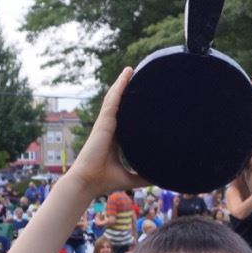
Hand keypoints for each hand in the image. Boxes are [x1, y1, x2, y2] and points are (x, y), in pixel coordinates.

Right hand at [69, 68, 144, 196]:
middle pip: (119, 104)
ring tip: (130, 70)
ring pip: (114, 98)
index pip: (125, 118)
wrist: (89, 182)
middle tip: (137, 76)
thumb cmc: (105, 180)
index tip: (142, 98)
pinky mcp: (103, 122)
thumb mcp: (131, 177)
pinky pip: (112, 100)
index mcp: (115, 138)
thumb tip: (162, 177)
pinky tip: (126, 75)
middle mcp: (110, 128)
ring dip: (122, 83)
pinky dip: (119, 87)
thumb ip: (145, 175)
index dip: (131, 106)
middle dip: (126, 90)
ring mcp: (105, 124)